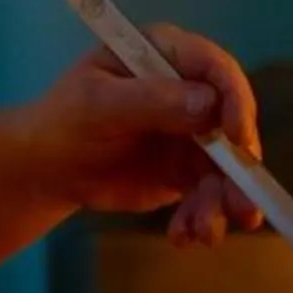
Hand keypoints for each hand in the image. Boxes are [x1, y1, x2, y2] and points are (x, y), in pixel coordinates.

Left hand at [24, 23, 267, 248]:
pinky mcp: (188, 170)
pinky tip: (183, 235)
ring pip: (226, 168)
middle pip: (233, 125)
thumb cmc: (64, 122)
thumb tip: (209, 104)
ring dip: (222, 204)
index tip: (236, 139)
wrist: (48, 167)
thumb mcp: (97, 104)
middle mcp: (189, 92)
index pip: (216, 70)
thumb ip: (150, 101)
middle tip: (243, 208)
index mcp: (167, 56)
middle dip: (239, 171)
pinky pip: (209, 194)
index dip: (236, 101)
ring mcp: (192, 134)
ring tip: (204, 233)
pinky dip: (201, 218)